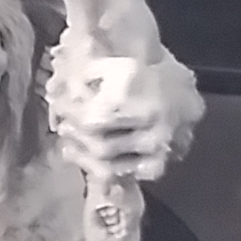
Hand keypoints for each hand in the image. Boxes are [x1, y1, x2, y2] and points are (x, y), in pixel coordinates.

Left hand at [47, 50, 184, 185]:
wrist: (181, 96)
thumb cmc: (144, 77)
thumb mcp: (118, 66)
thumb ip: (89, 74)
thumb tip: (62, 88)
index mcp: (142, 101)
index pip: (93, 119)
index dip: (70, 115)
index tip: (58, 105)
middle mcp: (153, 129)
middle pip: (98, 144)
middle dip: (75, 136)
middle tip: (64, 124)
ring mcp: (156, 152)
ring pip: (107, 166)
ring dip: (82, 155)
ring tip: (70, 142)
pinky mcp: (157, 167)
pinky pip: (120, 175)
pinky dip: (99, 168)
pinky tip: (88, 157)